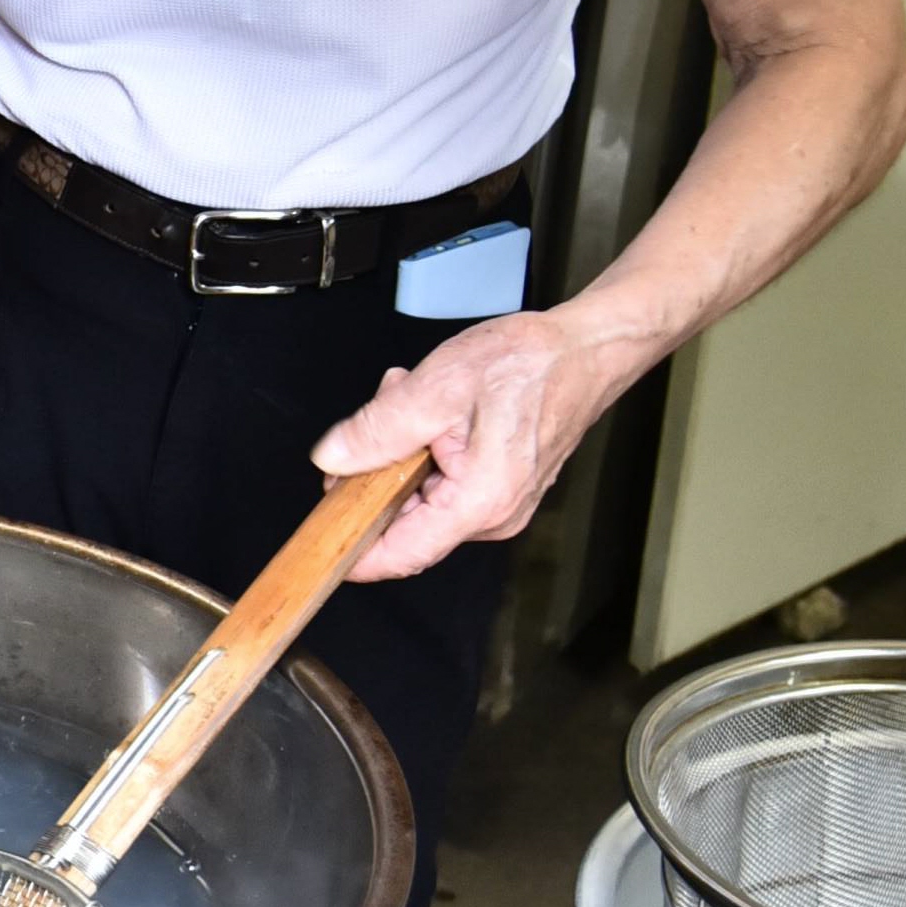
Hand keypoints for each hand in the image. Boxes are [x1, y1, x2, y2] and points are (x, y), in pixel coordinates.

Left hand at [310, 307, 630, 582]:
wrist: (587, 351)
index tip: (318, 538)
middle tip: (386, 411)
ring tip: (418, 397)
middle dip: (378, 469)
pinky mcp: (501, 490)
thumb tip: (332, 460)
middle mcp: (493, 517)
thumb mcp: (436, 387)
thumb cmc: (531, 365)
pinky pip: (444, 484)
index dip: (351, 552)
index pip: (399, 555)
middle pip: (404, 521)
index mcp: (478, 502)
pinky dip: (428, 448)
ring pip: (421, 496)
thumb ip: (377, 429)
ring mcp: (499, 506)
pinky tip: (437, 408)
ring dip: (404, 450)